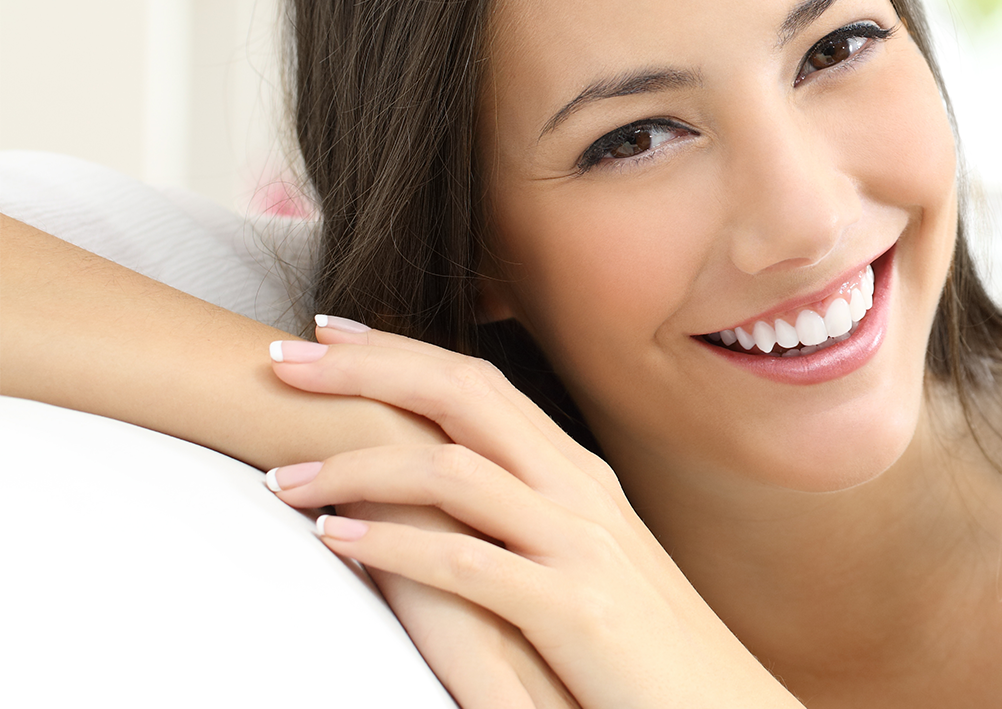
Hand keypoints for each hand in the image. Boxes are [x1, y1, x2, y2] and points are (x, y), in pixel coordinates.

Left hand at [262, 321, 800, 708]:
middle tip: (279, 363)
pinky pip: (465, 563)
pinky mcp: (575, 609)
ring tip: (284, 480)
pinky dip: (391, 546)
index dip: (397, 350)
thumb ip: (524, 517)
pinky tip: (335, 543)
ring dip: (353, 466)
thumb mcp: (587, 561)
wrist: (719, 706)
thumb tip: (444, 490)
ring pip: (451, 472)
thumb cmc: (640, 646)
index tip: (324, 332)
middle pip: (461, 397)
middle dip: (362, 371)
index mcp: (580, 475)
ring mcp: (581, 547)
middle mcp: (581, 493)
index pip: (479, 383)